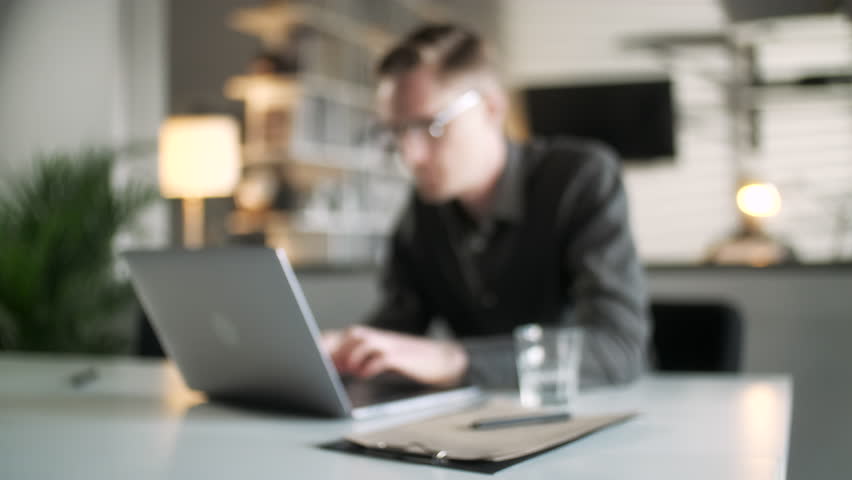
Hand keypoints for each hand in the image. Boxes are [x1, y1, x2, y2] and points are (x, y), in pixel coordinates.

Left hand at [320, 326, 467, 386]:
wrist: (438, 359)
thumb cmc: (405, 359)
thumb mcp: (377, 356)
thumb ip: (354, 357)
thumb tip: (328, 365)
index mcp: (366, 336)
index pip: (336, 336)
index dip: (319, 344)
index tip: (303, 356)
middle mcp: (375, 336)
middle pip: (347, 335)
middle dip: (332, 350)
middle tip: (321, 365)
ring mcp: (388, 344)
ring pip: (361, 341)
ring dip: (350, 356)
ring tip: (347, 369)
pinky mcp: (400, 356)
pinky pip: (381, 358)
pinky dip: (370, 366)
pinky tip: (365, 374)